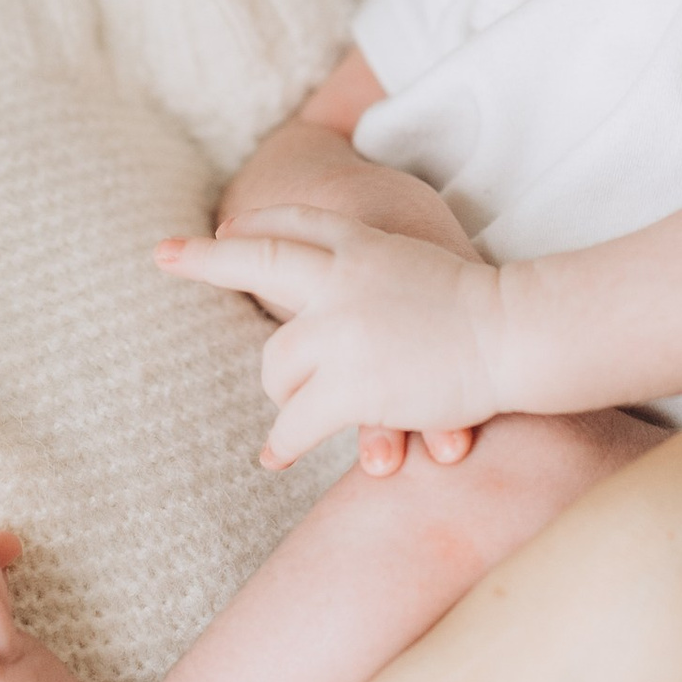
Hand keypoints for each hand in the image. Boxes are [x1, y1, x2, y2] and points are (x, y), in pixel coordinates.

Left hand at [158, 209, 516, 465]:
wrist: (516, 332)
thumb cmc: (492, 308)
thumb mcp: (428, 264)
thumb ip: (386, 273)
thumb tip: (353, 294)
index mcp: (366, 244)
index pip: (297, 225)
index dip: (257, 225)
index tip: (222, 228)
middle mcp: (342, 278)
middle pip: (259, 261)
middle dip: (206, 258)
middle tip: (165, 255)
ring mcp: (340, 330)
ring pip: (277, 366)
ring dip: (286, 393)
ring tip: (298, 414)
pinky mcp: (349, 384)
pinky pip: (295, 422)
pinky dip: (283, 443)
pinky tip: (274, 456)